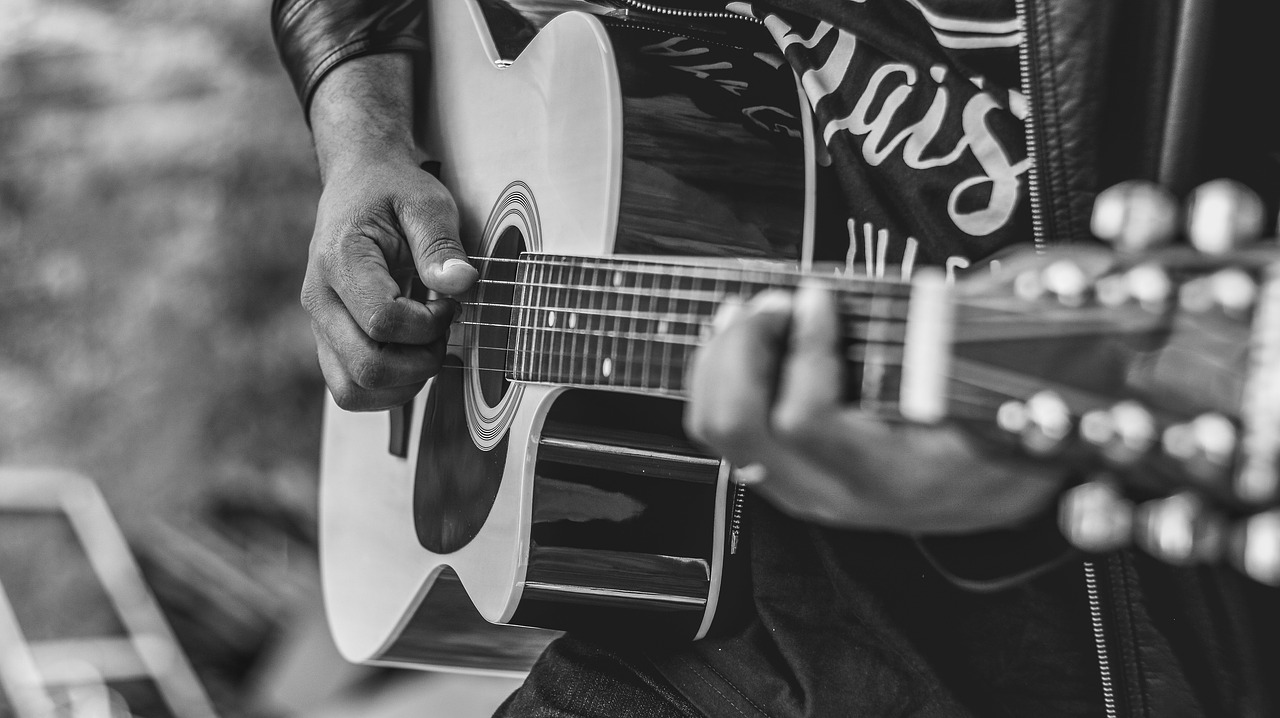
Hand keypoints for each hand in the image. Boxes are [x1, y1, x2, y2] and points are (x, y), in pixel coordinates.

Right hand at [300, 55, 478, 410]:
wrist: (358, 182)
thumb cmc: (393, 191)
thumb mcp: (427, 202)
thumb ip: (441, 243)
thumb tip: (461, 283)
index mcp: (340, 261)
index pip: (382, 321)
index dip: (427, 325)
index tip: (448, 304)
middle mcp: (319, 299)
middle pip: (367, 366)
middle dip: (420, 361)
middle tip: (442, 331)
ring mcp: (320, 325)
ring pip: (353, 390)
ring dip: (403, 383)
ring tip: (427, 347)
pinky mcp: (328, 341)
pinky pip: (349, 389)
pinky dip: (386, 390)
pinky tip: (411, 359)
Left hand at [684, 285, 1068, 533]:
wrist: (996, 487)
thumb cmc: (996, 428)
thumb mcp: (988, 384)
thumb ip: (941, 335)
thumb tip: (888, 289)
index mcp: (887, 475)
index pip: (803, 419)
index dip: (802, 347)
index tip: (819, 297)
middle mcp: (831, 490)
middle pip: (736, 425)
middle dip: (742, 346)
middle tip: (776, 303)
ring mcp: (801, 487)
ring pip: (716, 427)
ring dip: (723, 357)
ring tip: (756, 312)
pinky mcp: (785, 473)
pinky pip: (724, 429)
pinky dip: (720, 375)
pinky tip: (743, 336)